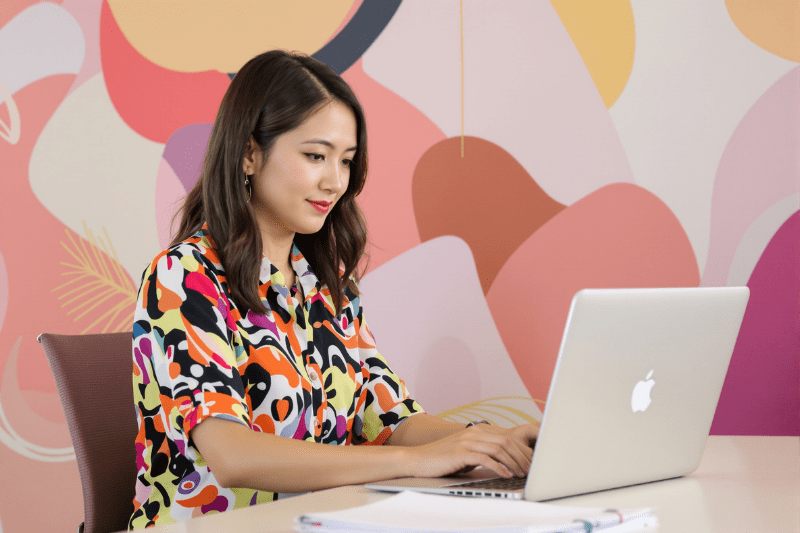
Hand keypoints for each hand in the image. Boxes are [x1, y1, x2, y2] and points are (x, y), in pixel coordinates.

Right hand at [403, 422, 538, 479]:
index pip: (507, 437)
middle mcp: (474, 432)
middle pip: (506, 441)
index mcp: (478, 430)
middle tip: (530, 470)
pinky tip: (506, 475)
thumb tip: (505, 462)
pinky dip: (499, 467)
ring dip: (513, 463)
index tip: (531, 462)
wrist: (419, 460)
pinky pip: (486, 458)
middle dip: (521, 456)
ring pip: (499, 449)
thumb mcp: (467, 453)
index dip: (521, 450)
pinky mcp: (461, 452)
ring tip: (521, 474)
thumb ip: (484, 453)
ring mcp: (467, 440)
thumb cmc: (444, 460)